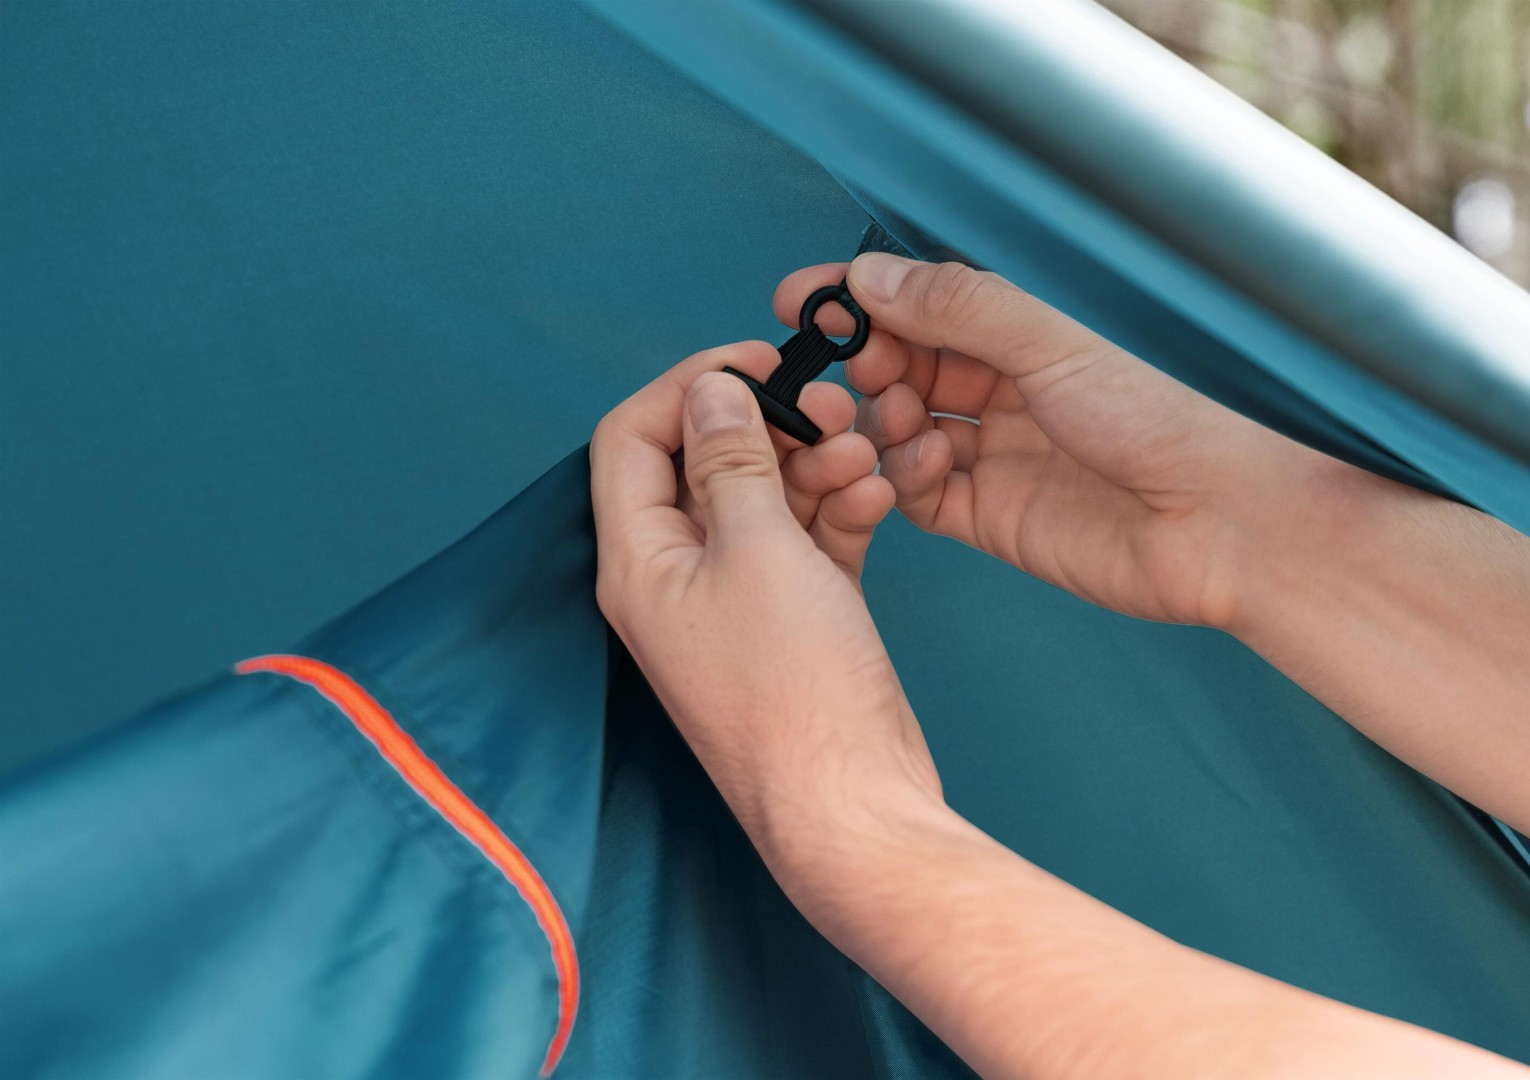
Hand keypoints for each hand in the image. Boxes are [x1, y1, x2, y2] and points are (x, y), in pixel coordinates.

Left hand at [590, 342, 942, 856]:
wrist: (853, 803)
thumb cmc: (794, 693)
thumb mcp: (760, 550)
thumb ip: (731, 460)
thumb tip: (709, 388)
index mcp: (638, 559)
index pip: (631, 437)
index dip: (689, 385)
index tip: (756, 359)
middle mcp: (675, 577)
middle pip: (703, 462)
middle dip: (768, 423)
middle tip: (829, 405)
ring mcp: (734, 601)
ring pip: (763, 499)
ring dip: (813, 464)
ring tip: (862, 453)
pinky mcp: (789, 621)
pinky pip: (804, 543)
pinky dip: (837, 511)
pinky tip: (874, 498)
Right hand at [776, 254, 1368, 630]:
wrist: (1216, 527)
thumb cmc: (1159, 426)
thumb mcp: (1052, 348)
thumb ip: (961, 311)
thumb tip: (873, 276)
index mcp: (1019, 343)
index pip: (919, 311)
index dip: (859, 304)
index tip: (800, 299)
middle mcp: (1001, 398)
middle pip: (902, 373)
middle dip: (869, 367)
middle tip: (861, 369)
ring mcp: (991, 460)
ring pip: (899, 436)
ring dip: (882, 426)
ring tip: (898, 426)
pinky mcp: (989, 520)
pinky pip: (917, 497)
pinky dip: (901, 482)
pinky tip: (917, 471)